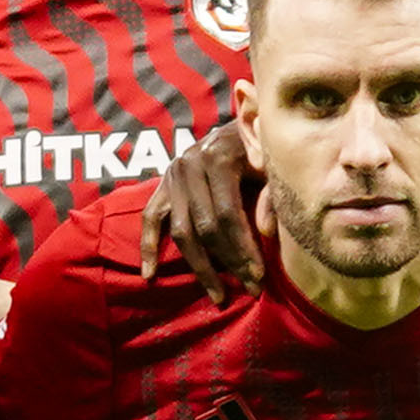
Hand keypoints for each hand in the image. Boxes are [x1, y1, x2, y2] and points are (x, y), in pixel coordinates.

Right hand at [133, 116, 265, 293]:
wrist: (241, 123)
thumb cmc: (262, 149)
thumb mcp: (271, 166)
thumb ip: (270, 195)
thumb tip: (264, 232)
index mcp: (218, 158)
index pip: (228, 214)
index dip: (243, 248)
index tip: (259, 276)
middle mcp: (190, 165)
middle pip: (205, 227)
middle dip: (228, 263)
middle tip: (248, 288)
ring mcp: (173, 175)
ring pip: (181, 230)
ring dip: (200, 267)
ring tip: (218, 295)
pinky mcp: (162, 184)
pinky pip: (150, 219)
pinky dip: (148, 248)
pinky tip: (149, 275)